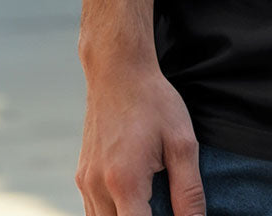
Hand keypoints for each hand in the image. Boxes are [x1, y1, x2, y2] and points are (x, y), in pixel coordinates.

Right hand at [75, 50, 205, 215]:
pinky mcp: (82, 177)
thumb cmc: (153, 101)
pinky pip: (94, 212)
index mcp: (125, 181)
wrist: (118, 70)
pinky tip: (134, 201)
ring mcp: (86, 183)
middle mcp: (98, 188)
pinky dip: (114, 214)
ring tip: (151, 204)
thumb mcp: (182, 142)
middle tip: (164, 208)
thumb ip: (189, 190)